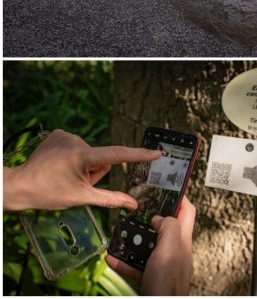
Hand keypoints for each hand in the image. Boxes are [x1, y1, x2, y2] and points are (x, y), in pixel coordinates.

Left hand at [3, 129, 161, 210]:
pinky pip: (78, 146)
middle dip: (95, 171)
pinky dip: (73, 156)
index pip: (118, 155)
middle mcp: (77, 141)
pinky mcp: (58, 133)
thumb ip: (111, 199)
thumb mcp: (82, 198)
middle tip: (77, 182)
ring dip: (84, 165)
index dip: (139, 155)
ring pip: (90, 153)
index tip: (157, 153)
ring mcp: (66, 135)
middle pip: (101, 159)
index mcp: (83, 157)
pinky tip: (60, 165)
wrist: (18, 186)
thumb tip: (133, 204)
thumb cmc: (48, 194)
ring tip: (66, 174)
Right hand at [106, 197, 195, 294]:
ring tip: (117, 234)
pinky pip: (134, 267)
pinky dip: (122, 262)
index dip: (178, 197)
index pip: (187, 211)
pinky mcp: (149, 281)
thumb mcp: (171, 248)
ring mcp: (162, 267)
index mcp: (182, 241)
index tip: (164, 187)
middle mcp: (174, 252)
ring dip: (131, 241)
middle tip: (132, 212)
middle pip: (163, 228)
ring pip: (146, 247)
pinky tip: (111, 258)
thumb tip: (161, 217)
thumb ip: (169, 227)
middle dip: (147, 219)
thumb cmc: (167, 284)